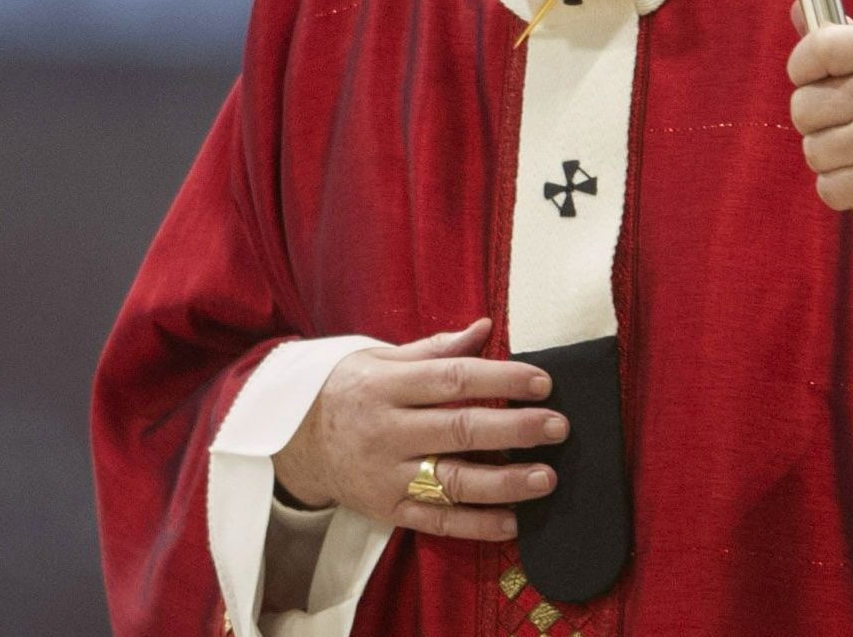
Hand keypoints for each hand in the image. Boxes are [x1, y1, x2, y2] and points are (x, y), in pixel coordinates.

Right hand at [269, 318, 564, 541]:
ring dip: (505, 483)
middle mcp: (386, 431)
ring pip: (453, 481)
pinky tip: (514, 521)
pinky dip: (478, 525)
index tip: (542, 382)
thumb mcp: (379, 359)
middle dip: (515, 429)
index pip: (451, 379)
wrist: (293, 442)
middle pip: (459, 430)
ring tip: (547, 478)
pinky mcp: (388, 510)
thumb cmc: (348, 391)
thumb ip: (435, 350)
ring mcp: (386, 475)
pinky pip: (438, 521)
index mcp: (385, 386)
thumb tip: (486, 328)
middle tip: (558, 427)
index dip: (500, 379)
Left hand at [785, 6, 852, 236]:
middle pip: (803, 106)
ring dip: (830, 159)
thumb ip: (838, 41)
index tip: (817, 81)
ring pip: (813, 149)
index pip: (817, 47)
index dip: (803, 69)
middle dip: (817, 123)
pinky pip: (827, 186)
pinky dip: (840, 189)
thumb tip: (798, 7)